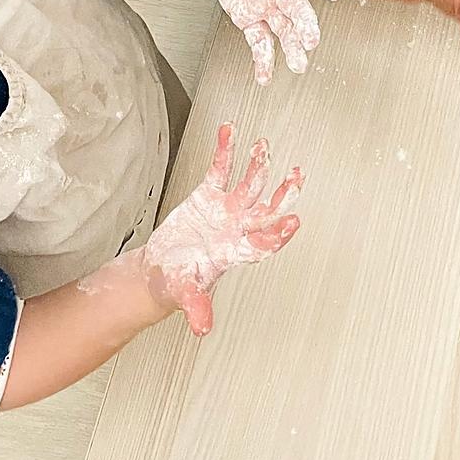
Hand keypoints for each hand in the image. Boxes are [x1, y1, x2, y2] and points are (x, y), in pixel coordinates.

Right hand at [141, 124, 302, 336]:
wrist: (161, 270)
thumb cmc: (178, 283)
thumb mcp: (185, 294)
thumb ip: (196, 306)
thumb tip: (203, 328)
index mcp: (236, 252)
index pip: (264, 242)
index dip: (279, 233)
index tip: (294, 222)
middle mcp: (238, 228)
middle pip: (267, 208)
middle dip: (284, 194)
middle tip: (298, 176)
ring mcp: (226, 209)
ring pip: (249, 184)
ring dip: (257, 164)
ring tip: (263, 145)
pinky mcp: (208, 195)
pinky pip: (220, 168)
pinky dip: (225, 150)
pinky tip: (228, 130)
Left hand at [209, 0, 343, 83]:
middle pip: (297, 8)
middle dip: (305, 25)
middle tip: (313, 40)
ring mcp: (267, 6)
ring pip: (283, 29)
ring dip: (291, 48)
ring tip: (298, 65)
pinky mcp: (252, 20)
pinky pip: (259, 42)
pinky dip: (262, 60)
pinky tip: (265, 77)